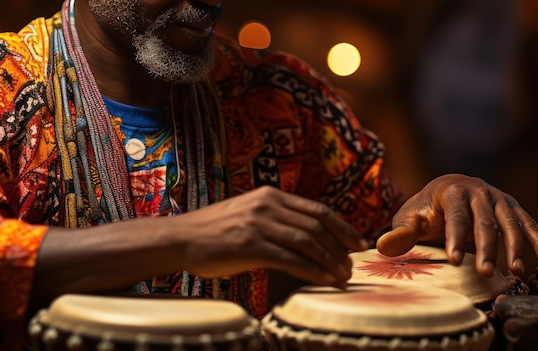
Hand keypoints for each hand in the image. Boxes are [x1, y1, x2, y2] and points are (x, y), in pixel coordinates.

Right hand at [177, 186, 367, 287]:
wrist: (180, 238)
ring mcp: (259, 224)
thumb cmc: (213, 231)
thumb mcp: (247, 213)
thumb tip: (305, 235)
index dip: (342, 226)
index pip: (316, 209)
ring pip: (308, 242)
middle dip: (340, 247)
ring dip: (330, 260)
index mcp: (270, 195)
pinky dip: (313, 270)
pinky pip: (291, 259)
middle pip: (317, 225)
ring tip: (343, 276)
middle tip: (351, 265)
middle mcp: (267, 205)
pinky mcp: (250, 245)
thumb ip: (274, 218)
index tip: (357, 242)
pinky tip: (326, 280)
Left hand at [376, 174, 537, 276]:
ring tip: (513, 271)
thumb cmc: (424, 211)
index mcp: (451, 191)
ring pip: (510, 223)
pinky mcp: (512, 208)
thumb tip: (382, 247)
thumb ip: (400, 233)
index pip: (455, 215)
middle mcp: (479, 191)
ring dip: (514, 247)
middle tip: (485, 274)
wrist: (445, 193)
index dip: (455, 238)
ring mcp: (498, 198)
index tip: (454, 261)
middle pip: (484, 221)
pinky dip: (537, 241)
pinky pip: (528, 224)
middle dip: (485, 248)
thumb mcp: (409, 219)